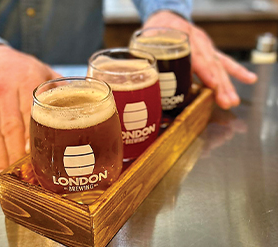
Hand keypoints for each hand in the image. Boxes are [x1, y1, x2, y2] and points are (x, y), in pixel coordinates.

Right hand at [0, 45, 60, 178]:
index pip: (30, 112)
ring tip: (6, 178)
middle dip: (17, 153)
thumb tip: (87, 107)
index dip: (31, 135)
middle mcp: (5, 92)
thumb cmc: (25, 69)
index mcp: (27, 81)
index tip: (35, 154)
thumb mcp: (46, 72)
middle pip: (11, 128)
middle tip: (25, 175)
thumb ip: (64, 89)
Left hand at [143, 11, 257, 108]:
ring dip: (227, 84)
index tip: (212, 84)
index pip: (195, 56)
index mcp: (180, 37)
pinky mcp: (209, 51)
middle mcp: (196, 41)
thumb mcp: (144, 42)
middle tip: (225, 101)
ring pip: (219, 65)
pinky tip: (249, 79)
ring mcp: (205, 46)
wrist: (166, 18)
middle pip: (210, 64)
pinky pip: (224, 61)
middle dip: (219, 84)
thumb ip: (143, 59)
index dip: (204, 70)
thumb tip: (139, 80)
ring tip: (232, 100)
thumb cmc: (155, 32)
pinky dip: (237, 71)